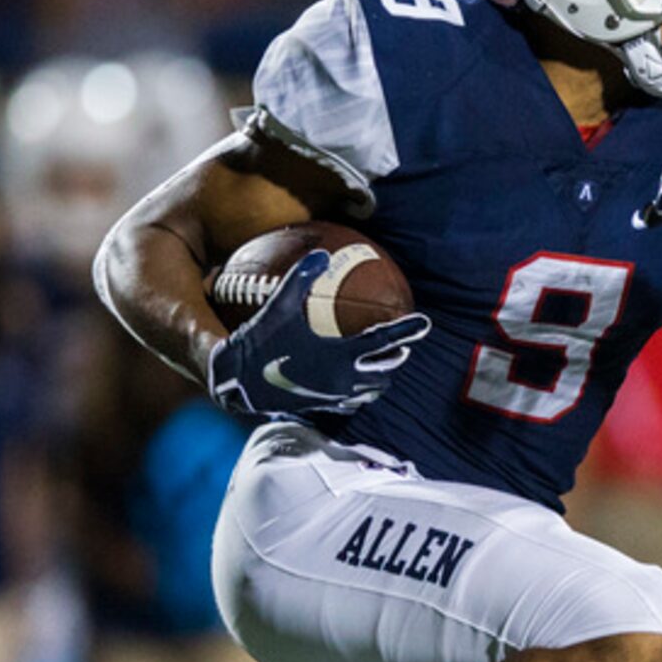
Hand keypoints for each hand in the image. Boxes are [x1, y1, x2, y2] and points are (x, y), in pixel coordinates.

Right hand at [207, 249, 431, 421]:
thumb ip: (301, 279)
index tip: (425, 322)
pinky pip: (353, 403)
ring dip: (380, 377)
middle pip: (386, 369)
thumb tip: (323, 253)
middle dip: (397, 356)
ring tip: (381, 364)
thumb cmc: (258, 343)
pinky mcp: (322, 408)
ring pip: (372, 391)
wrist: (236, 382)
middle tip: (403, 345)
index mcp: (339, 355)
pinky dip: (360, 392)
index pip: (383, 340)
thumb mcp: (278, 306)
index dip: (406, 329)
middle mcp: (343, 380)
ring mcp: (334, 397)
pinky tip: (354, 384)